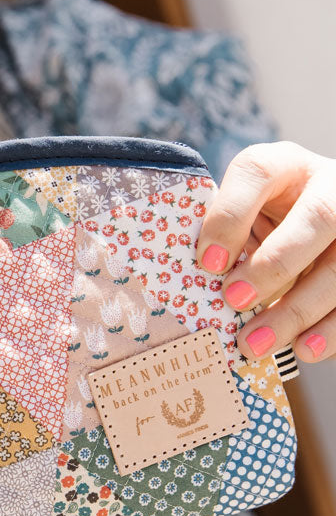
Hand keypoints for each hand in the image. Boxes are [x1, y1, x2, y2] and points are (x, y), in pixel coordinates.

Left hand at [197, 141, 335, 362]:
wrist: (320, 223)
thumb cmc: (268, 222)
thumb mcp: (246, 216)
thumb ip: (227, 237)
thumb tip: (194, 287)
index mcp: (286, 166)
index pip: (259, 172)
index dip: (231, 216)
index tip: (208, 262)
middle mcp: (331, 187)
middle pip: (317, 218)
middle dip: (274, 265)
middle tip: (234, 301)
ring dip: (298, 310)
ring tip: (257, 344)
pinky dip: (331, 330)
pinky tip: (305, 349)